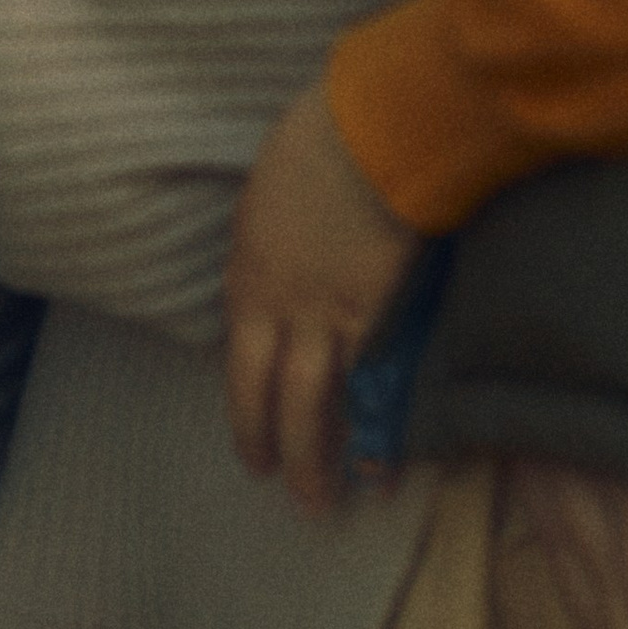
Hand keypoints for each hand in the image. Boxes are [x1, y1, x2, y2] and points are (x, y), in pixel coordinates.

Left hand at [223, 79, 418, 515]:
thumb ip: (275, 243)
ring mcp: (332, 316)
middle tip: (282, 489)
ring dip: (316, 459)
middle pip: (269, 395)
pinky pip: (371, 386)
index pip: (240, 360)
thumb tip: (286, 267)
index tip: (254, 440)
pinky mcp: (383, 314)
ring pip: (313, 404)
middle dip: (273, 448)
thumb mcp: (272, 194)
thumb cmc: (319, 141)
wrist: (374, 128)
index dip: (246, 407)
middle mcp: (281, 308)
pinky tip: (386, 466)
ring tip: (326, 500)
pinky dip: (378, 430)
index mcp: (248, 275)